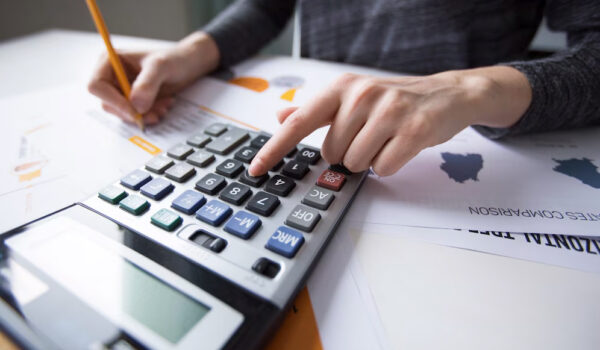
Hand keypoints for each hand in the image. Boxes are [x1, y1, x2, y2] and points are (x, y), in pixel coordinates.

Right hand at [88, 31, 218, 124]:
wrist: (188, 65)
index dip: (114, 101)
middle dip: (133, 111)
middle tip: (156, 113)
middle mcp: (112, 76)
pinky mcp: (133, 101)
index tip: (135, 111)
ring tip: (164, 106)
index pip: (97, 86)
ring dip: (144, 115)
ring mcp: (121, 90)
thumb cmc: (174, 59)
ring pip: (123, 113)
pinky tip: (164, 106)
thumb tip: (135, 105)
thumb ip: (148, 83)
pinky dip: (149, 115)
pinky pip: (135, 115)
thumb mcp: (161, 67)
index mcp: (110, 61)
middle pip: (108, 103)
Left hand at [248, 66, 530, 175]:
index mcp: (342, 87)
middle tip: (368, 137)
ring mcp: (389, 111)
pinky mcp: (413, 130)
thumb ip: (315, 110)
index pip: (299, 122)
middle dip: (347, 154)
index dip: (275, 148)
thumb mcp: (352, 97)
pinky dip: (390, 166)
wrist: (447, 94)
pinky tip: (400, 146)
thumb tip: (281, 115)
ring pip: (356, 163)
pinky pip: (384, 168)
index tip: (255, 169)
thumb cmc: (394, 100)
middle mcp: (362, 95)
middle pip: (331, 153)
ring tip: (386, 140)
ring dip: (369, 160)